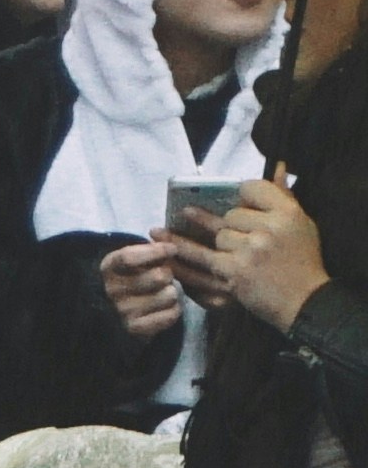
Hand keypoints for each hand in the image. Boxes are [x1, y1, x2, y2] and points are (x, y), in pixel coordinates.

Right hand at [101, 241, 193, 341]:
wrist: (117, 309)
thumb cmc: (134, 275)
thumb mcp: (136, 256)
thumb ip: (152, 246)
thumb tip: (170, 244)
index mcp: (108, 268)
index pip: (130, 258)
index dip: (156, 251)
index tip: (172, 249)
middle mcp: (111, 290)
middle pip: (158, 276)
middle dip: (168, 273)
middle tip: (164, 276)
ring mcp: (122, 311)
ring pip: (169, 295)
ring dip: (172, 292)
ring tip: (163, 292)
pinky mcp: (135, 328)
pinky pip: (171, 314)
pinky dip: (174, 310)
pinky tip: (164, 307)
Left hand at [165, 179, 332, 330]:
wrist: (306, 301)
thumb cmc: (303, 261)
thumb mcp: (301, 225)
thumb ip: (283, 196)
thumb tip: (277, 166)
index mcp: (288, 213)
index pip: (253, 188)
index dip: (242, 193)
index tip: (235, 198)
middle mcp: (269, 228)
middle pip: (231, 215)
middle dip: (227, 225)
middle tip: (229, 235)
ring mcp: (249, 250)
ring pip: (217, 235)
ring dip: (211, 243)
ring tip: (161, 232)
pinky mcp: (233, 270)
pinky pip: (201, 258)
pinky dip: (183, 252)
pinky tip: (162, 241)